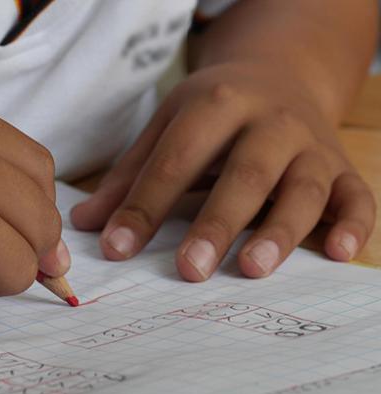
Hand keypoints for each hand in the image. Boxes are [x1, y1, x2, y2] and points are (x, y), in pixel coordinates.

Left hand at [71, 63, 375, 280]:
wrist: (280, 76)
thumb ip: (130, 176)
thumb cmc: (216, 112)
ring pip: (303, 188)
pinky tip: (338, 254)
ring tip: (251, 269)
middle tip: (189, 270)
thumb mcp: (168, 127)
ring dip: (280, 230)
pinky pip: (357, 197)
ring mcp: (311, 145)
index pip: (176, 160)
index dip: (144, 206)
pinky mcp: (342, 167)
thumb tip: (85, 225)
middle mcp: (270, 121)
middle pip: (245, 174)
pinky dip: (354, 225)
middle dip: (217, 223)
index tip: (116, 250)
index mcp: (218, 105)